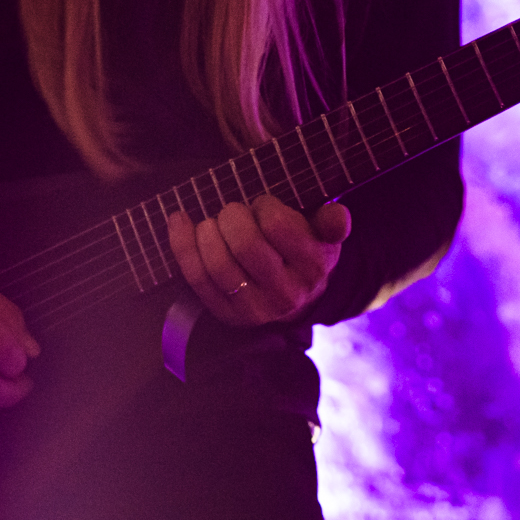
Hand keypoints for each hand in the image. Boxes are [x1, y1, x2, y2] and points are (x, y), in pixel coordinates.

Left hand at [167, 195, 351, 326]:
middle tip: (232, 210)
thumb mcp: (324, 235)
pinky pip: (197, 279)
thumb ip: (332, 221)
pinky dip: (182, 245)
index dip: (263, 206)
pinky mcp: (227, 315)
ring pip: (218, 265)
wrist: (298, 298)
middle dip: (231, 216)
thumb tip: (339, 217)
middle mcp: (286, 293)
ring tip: (211, 220)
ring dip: (206, 231)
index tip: (262, 204)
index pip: (278, 226)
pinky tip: (180, 221)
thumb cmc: (305, 251)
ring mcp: (255, 309)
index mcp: (313, 266)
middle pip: (245, 245)